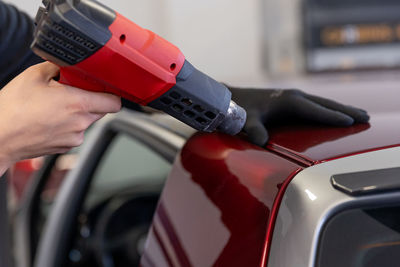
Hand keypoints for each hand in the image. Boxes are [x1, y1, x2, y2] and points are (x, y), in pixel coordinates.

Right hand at [0, 62, 120, 172]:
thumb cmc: (13, 110)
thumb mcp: (34, 76)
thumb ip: (58, 67)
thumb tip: (68, 64)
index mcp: (79, 104)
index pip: (114, 102)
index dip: (111, 93)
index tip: (103, 88)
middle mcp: (81, 124)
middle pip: (102, 110)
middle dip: (92, 99)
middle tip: (73, 92)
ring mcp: (74, 138)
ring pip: (87, 121)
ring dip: (78, 112)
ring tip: (55, 106)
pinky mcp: (66, 147)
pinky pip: (75, 132)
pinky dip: (69, 124)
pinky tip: (50, 119)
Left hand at [229, 87, 368, 145]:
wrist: (229, 98)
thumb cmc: (238, 110)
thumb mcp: (245, 120)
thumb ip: (252, 129)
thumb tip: (260, 140)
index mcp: (288, 100)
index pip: (316, 110)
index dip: (332, 117)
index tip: (350, 122)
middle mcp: (293, 96)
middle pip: (325, 104)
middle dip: (345, 110)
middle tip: (366, 116)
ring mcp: (292, 96)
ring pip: (322, 102)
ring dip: (340, 108)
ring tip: (359, 114)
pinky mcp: (290, 100)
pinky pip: (315, 105)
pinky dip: (328, 108)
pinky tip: (334, 113)